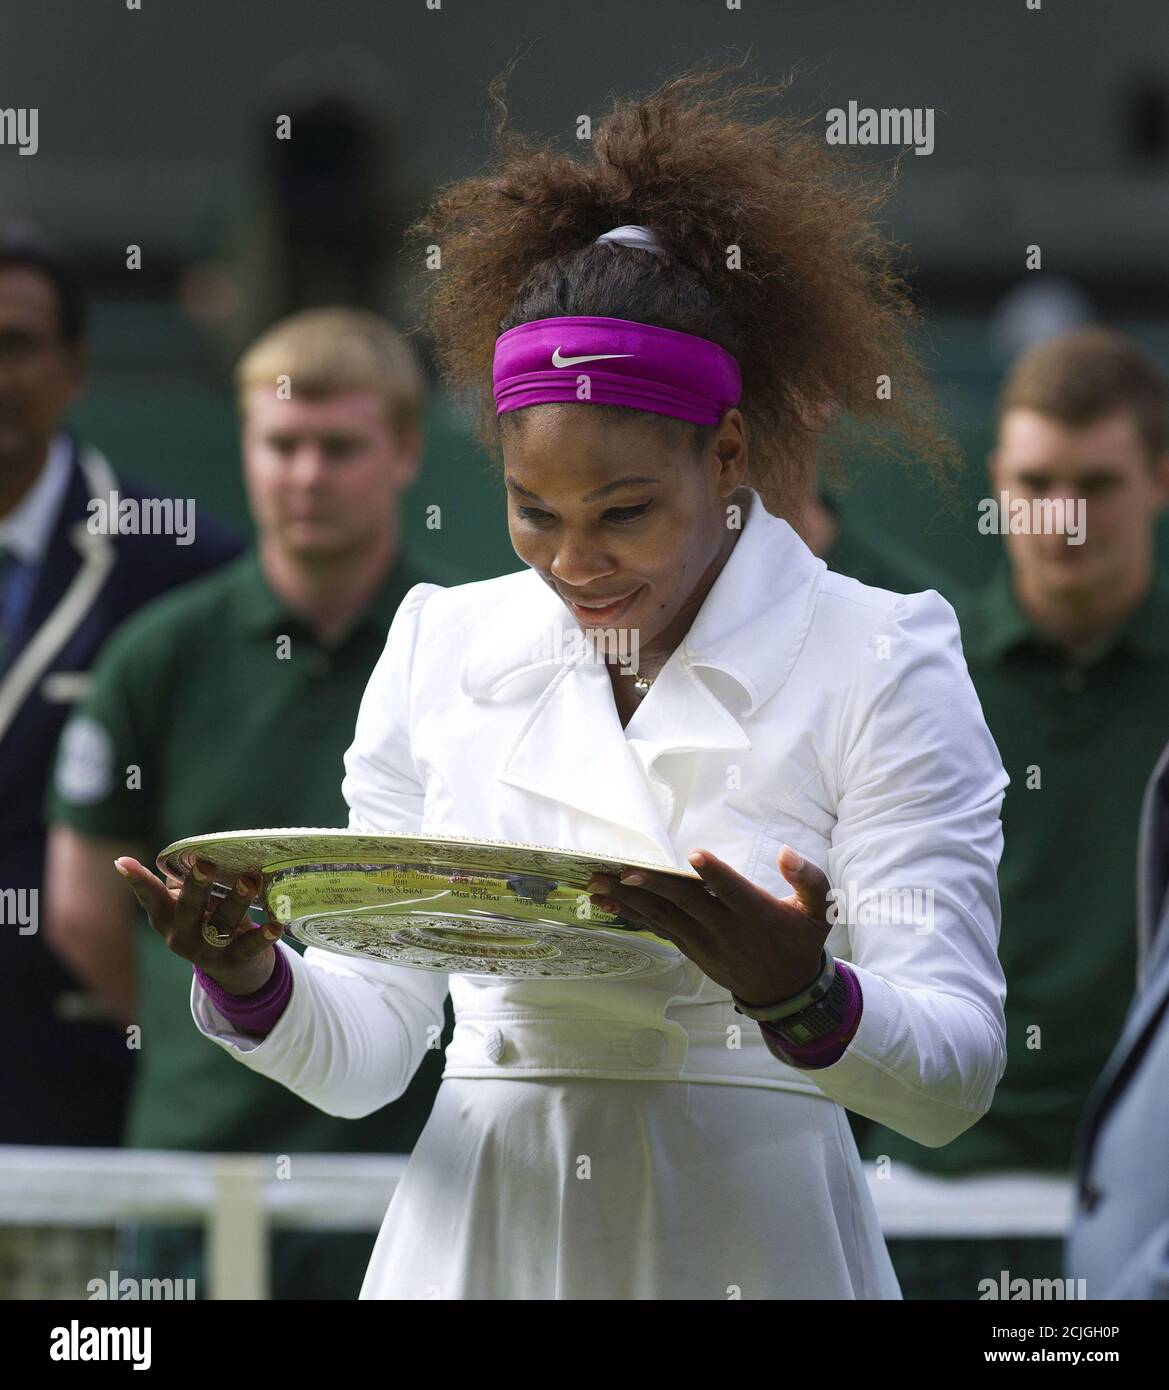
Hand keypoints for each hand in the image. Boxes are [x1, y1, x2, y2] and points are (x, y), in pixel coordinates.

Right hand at [113, 855, 283, 996]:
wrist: (233, 969)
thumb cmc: (208, 920)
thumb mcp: (191, 905)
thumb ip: (185, 883)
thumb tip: (190, 852)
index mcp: (166, 917)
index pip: (150, 896)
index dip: (137, 880)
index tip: (122, 862)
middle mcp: (181, 935)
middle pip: (188, 908)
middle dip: (197, 886)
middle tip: (206, 864)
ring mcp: (206, 951)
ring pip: (221, 924)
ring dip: (236, 901)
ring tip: (249, 881)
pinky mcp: (234, 961)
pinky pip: (249, 947)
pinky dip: (263, 936)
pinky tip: (275, 925)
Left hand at [588, 844, 830, 1005]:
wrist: (783, 991)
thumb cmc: (799, 940)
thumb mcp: (820, 911)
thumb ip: (809, 880)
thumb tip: (787, 853)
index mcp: (757, 913)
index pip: (734, 891)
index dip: (716, 874)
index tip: (696, 855)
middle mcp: (726, 928)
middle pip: (688, 902)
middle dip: (655, 884)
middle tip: (623, 869)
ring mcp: (704, 941)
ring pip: (665, 916)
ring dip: (630, 898)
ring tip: (598, 881)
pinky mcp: (691, 948)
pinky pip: (659, 928)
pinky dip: (633, 913)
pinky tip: (608, 901)